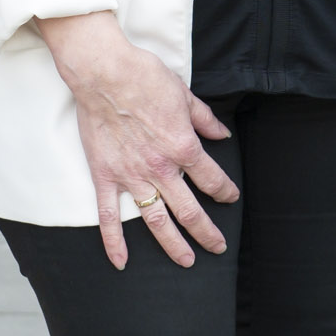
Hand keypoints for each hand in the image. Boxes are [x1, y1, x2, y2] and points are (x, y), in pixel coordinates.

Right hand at [37, 11, 237, 269]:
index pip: (212, 179)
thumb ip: (205, 120)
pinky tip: (122, 262)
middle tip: (217, 247)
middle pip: (189, 210)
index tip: (230, 197)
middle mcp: (160, 168)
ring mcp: (131, 176)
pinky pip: (109, 216)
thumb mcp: (185, 95)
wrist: (105, 73)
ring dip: (174, 244)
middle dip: (207, 232)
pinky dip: (114, 242)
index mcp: (183, 147)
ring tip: (187, 260)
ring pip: (156, 221)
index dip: (225, 191)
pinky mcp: (105, 176)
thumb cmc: (145, 78)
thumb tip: (222, 135)